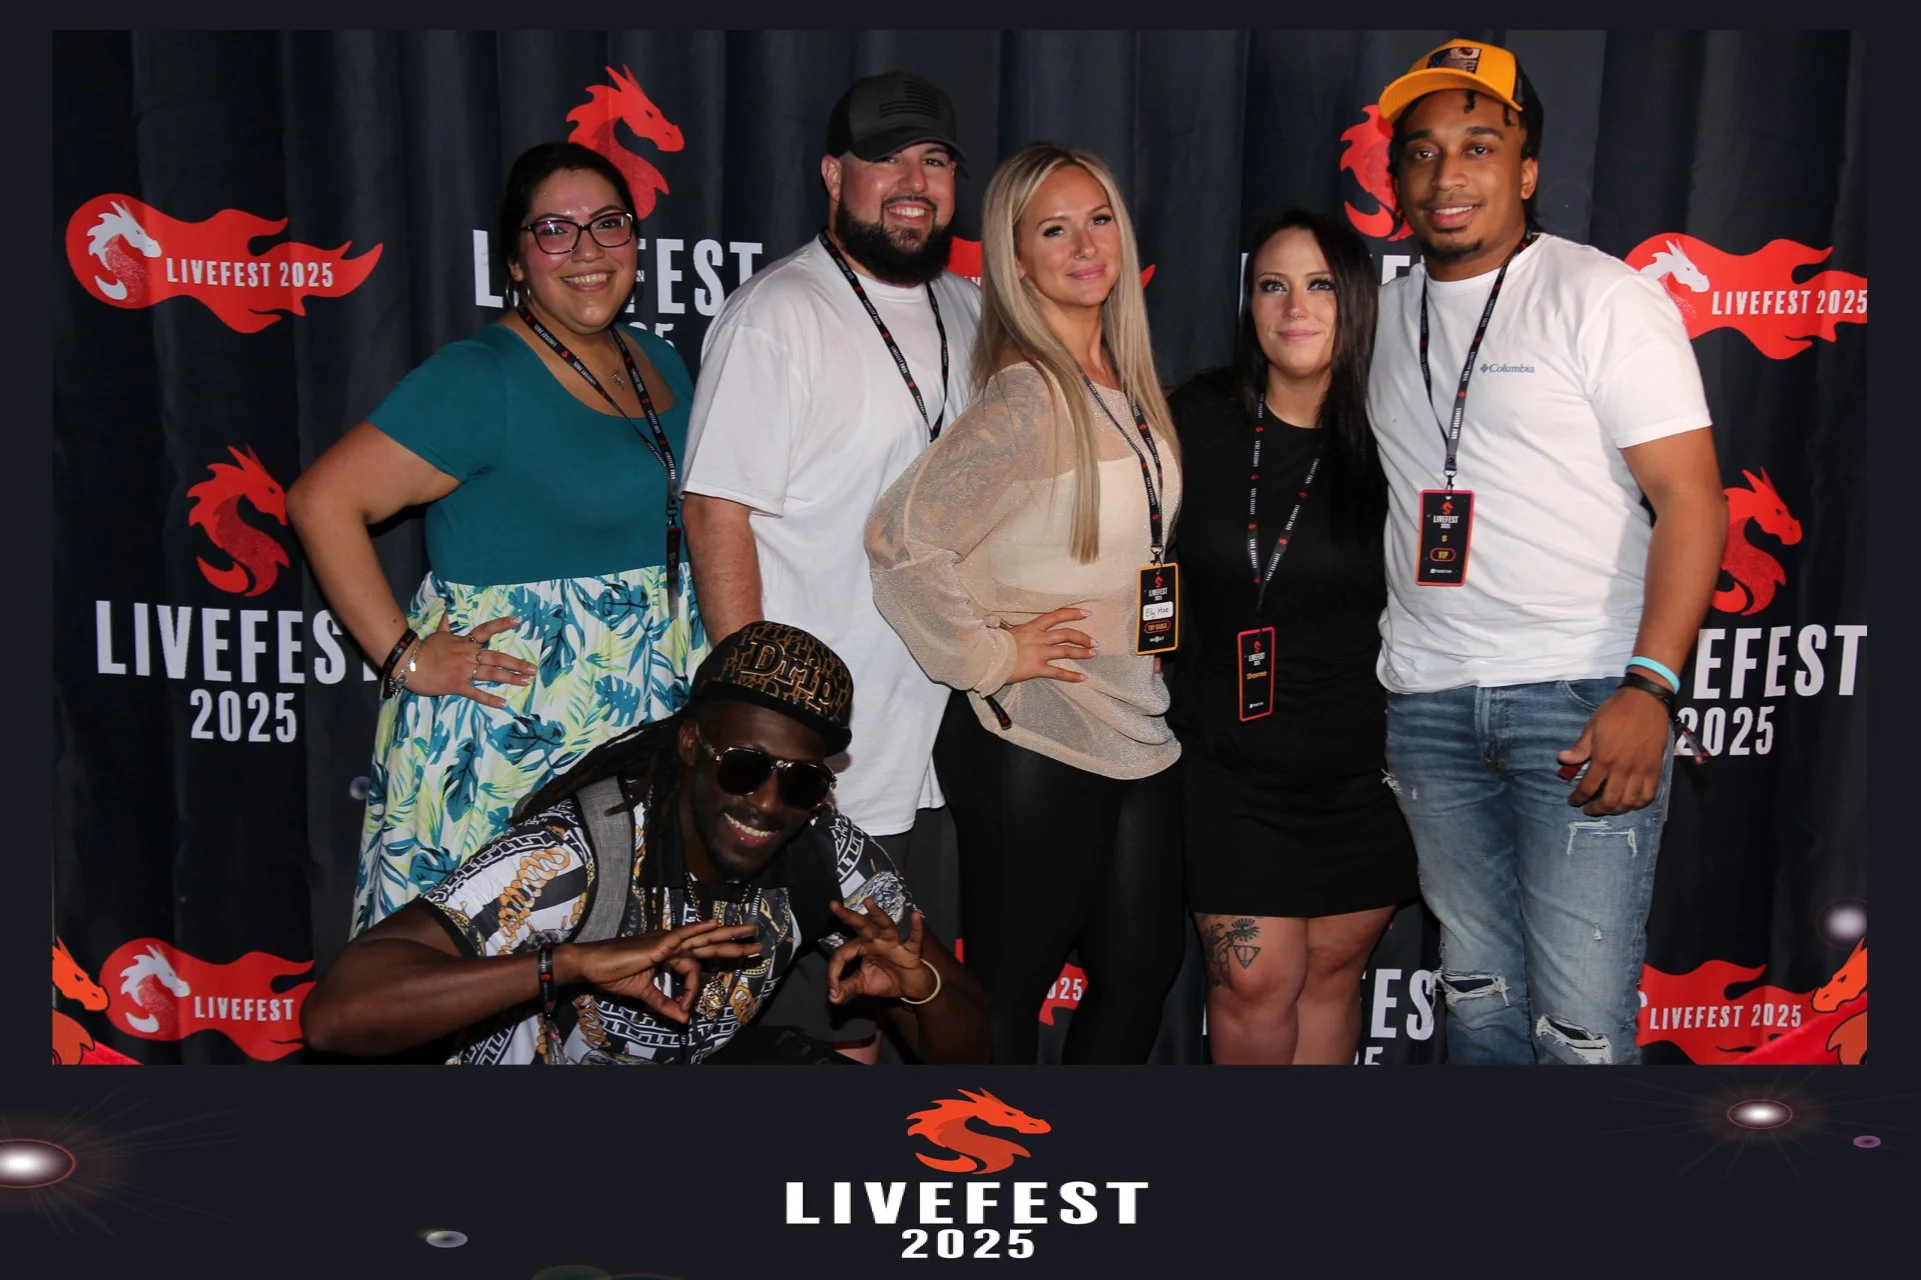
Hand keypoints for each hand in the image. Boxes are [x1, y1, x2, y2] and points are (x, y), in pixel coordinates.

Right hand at [401, 615, 535, 708]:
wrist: (408, 662)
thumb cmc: (423, 649)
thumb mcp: (437, 635)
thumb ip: (445, 626)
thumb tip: (446, 613)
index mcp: (464, 642)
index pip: (486, 630)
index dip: (502, 624)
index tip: (518, 620)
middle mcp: (468, 655)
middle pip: (496, 657)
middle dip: (516, 663)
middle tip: (532, 668)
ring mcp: (464, 670)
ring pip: (491, 674)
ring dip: (510, 678)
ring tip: (525, 682)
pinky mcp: (457, 685)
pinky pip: (476, 693)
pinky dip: (489, 699)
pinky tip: (503, 703)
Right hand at [559, 921, 761, 1022]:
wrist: (591, 965)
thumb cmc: (613, 974)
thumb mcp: (643, 994)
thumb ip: (664, 1004)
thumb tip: (683, 1018)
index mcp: (669, 954)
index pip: (693, 969)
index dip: (694, 990)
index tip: (686, 1009)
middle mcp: (671, 945)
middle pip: (709, 943)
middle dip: (733, 943)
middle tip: (757, 942)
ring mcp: (665, 941)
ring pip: (702, 937)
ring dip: (727, 934)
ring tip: (749, 931)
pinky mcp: (657, 944)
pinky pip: (681, 935)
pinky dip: (698, 929)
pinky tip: (713, 924)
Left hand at [826, 901, 932, 1003]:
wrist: (911, 989)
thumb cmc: (886, 980)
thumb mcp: (863, 986)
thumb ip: (847, 989)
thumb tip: (832, 997)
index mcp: (862, 948)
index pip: (844, 952)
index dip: (835, 969)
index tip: (832, 987)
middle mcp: (876, 941)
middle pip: (861, 926)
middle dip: (848, 916)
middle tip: (833, 905)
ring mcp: (893, 943)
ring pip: (885, 925)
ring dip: (877, 914)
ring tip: (868, 901)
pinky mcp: (910, 950)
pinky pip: (914, 938)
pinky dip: (916, 927)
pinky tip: (916, 915)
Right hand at [1003, 608, 1095, 683]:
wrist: (985, 658)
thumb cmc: (994, 645)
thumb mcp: (1008, 632)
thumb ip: (1020, 632)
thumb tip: (1020, 630)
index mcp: (1032, 627)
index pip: (1056, 616)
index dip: (1073, 613)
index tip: (1087, 613)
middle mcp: (1038, 638)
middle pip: (1066, 634)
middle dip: (1083, 637)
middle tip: (1095, 641)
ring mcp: (1039, 653)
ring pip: (1066, 651)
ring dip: (1082, 652)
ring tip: (1093, 654)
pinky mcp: (1037, 669)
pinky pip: (1058, 672)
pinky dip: (1072, 676)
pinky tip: (1083, 678)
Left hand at [1557, 689, 1670, 815]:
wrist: (1645, 701)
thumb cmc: (1615, 712)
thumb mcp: (1592, 726)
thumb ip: (1580, 747)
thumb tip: (1563, 759)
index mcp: (1604, 758)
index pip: (1588, 787)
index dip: (1579, 797)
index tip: (1573, 801)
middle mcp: (1622, 769)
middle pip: (1609, 800)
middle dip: (1597, 809)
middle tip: (1589, 809)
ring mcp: (1641, 770)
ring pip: (1629, 801)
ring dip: (1617, 810)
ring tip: (1609, 808)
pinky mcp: (1655, 769)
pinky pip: (1649, 794)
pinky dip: (1639, 803)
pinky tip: (1631, 803)